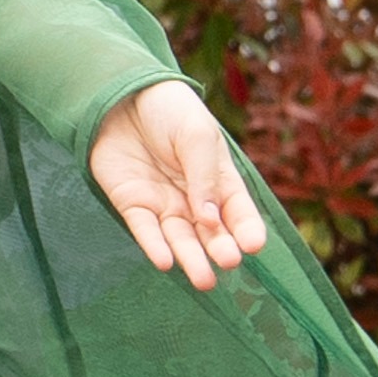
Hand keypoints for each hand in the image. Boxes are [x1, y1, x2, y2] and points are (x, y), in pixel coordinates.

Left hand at [90, 80, 268, 291]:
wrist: (123, 96)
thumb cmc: (170, 112)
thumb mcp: (196, 136)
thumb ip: (204, 176)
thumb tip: (210, 217)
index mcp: (220, 181)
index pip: (239, 212)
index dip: (247, 229)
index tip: (254, 246)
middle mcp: (195, 200)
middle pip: (210, 232)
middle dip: (220, 249)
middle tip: (229, 263)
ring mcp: (164, 204)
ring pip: (179, 239)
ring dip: (191, 259)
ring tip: (204, 280)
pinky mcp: (132, 204)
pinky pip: (144, 230)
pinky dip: (153, 246)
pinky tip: (164, 262)